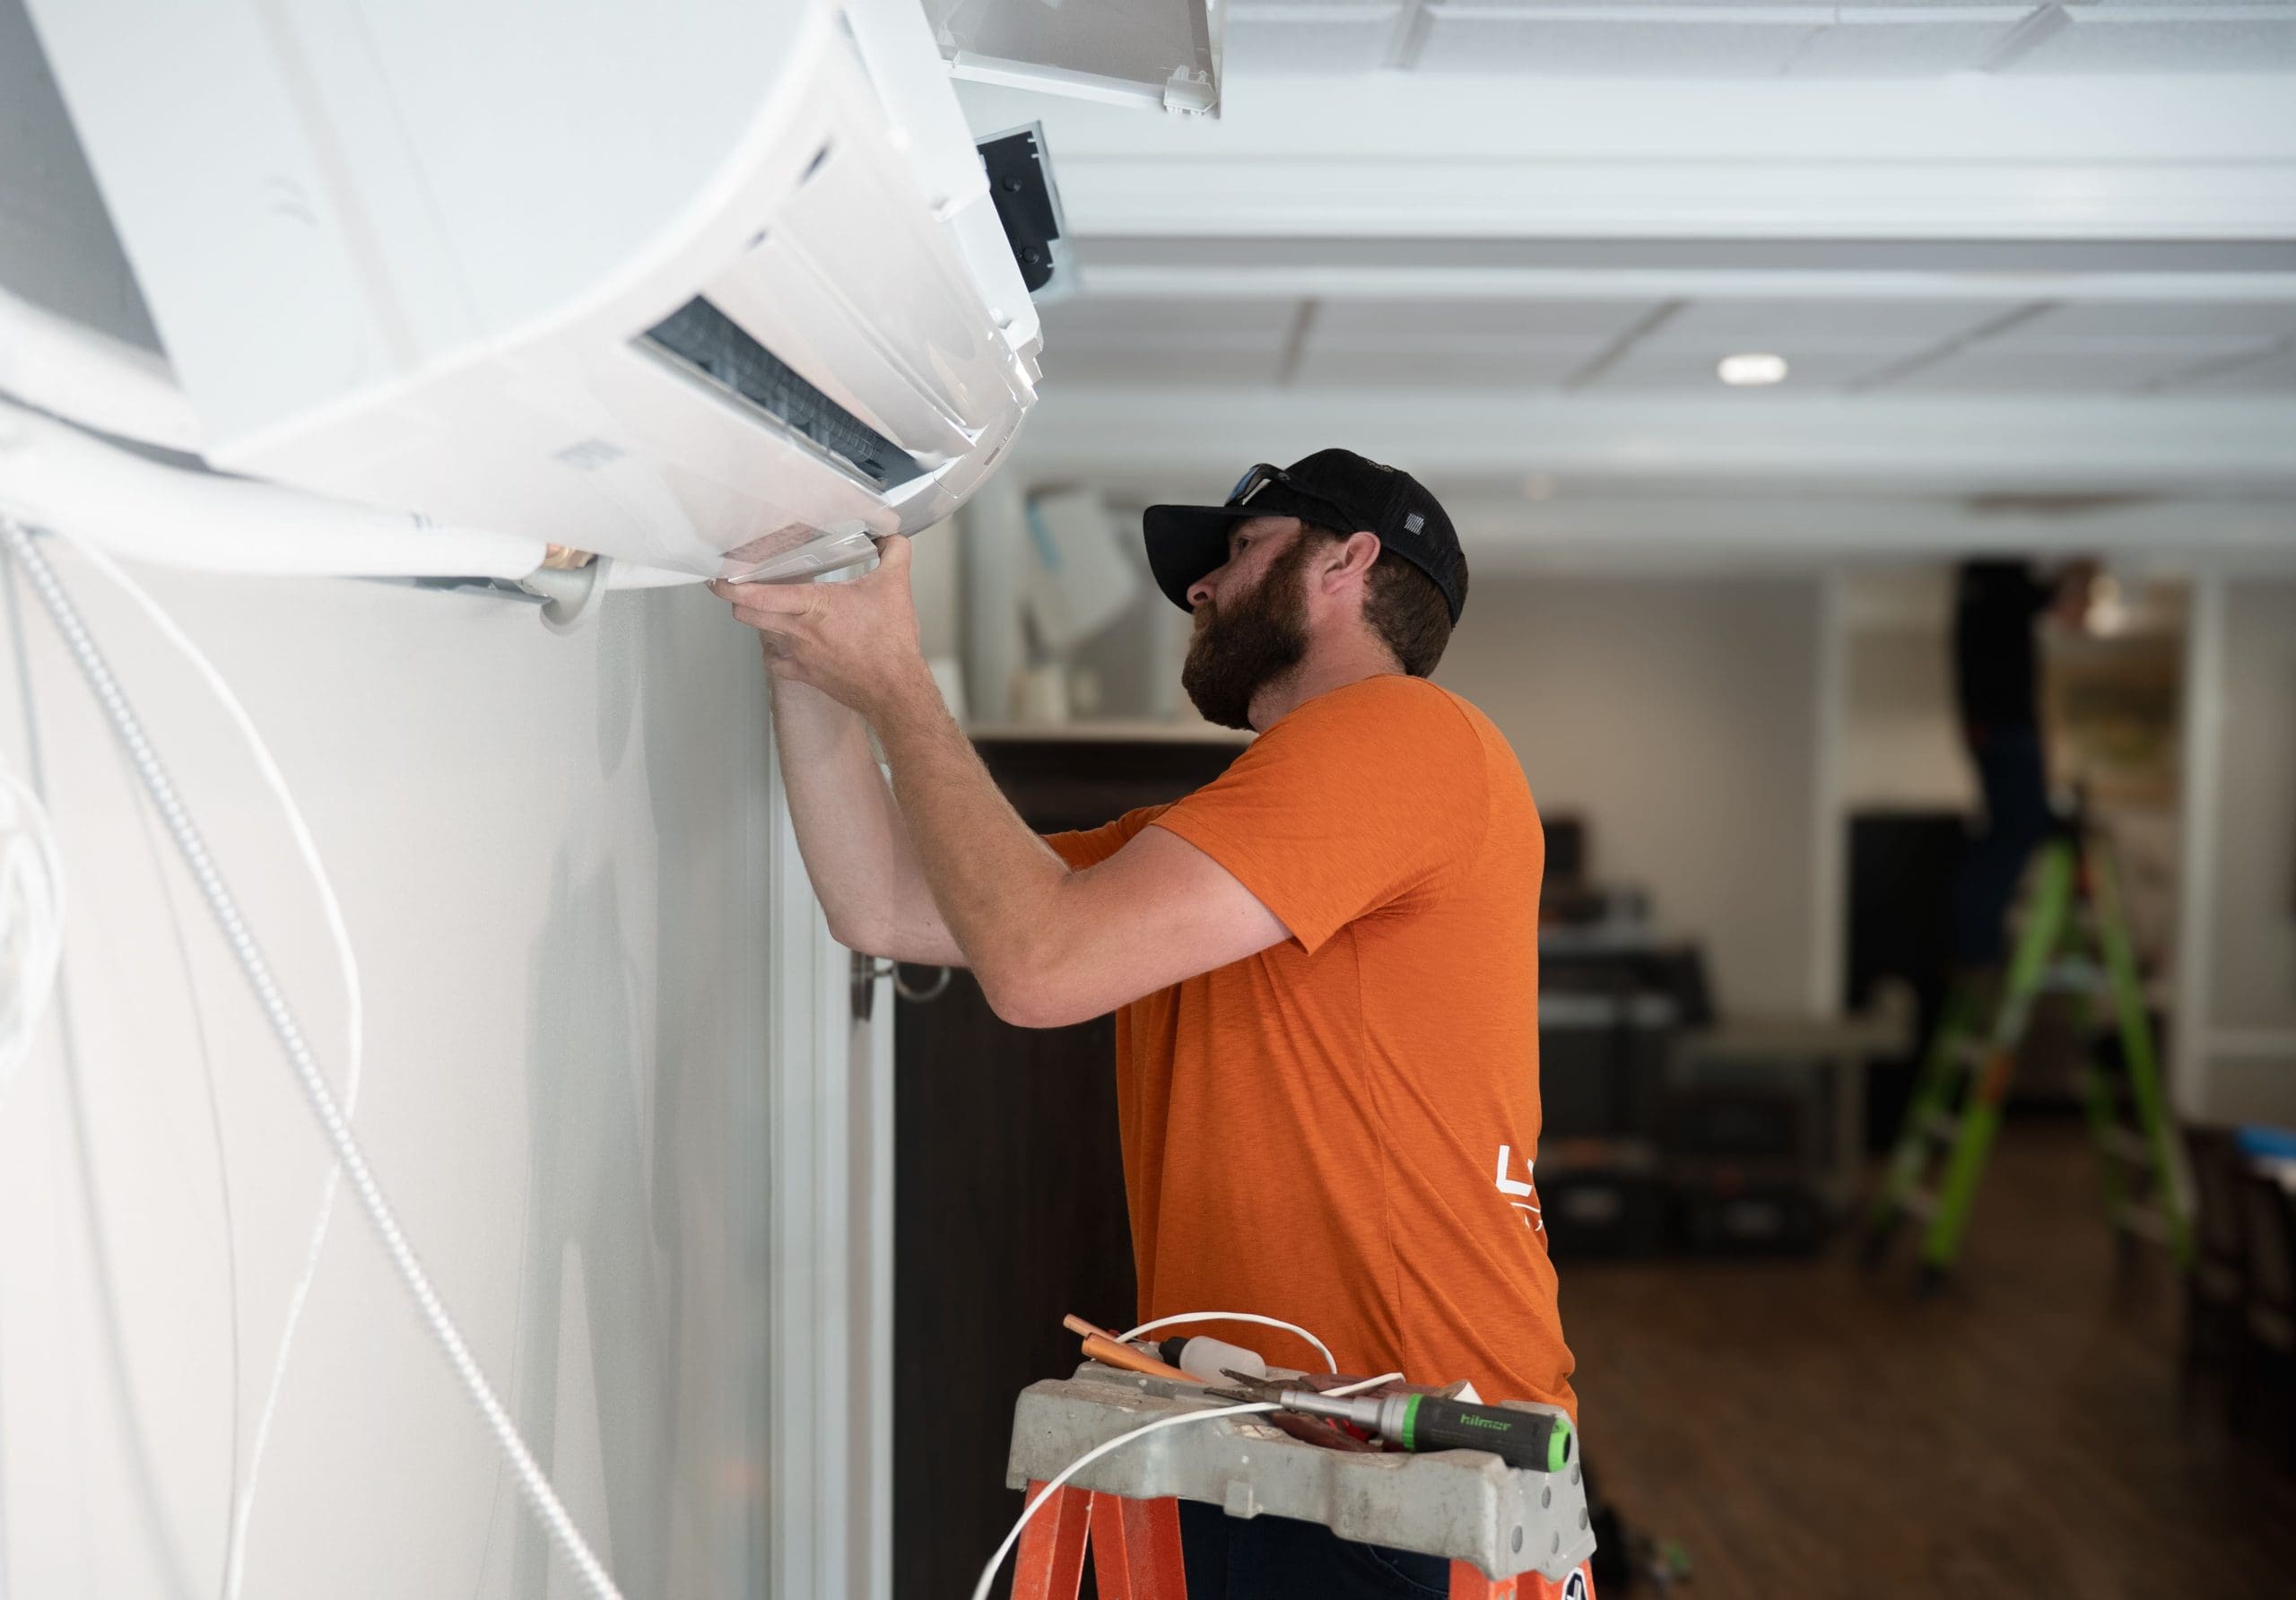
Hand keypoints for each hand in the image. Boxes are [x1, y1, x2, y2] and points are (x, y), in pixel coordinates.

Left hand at [711, 536, 932, 720]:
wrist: (894, 689)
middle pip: (748, 615)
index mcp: (815, 605)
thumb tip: (893, 537)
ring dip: (756, 620)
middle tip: (729, 587)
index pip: (759, 595)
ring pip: (761, 635)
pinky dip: (773, 652)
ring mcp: (800, 655)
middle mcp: (800, 631)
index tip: (720, 576)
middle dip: (734, 599)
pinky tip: (779, 644)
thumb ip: (895, 554)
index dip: (732, 585)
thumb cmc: (891, 644)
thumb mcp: (896, 587)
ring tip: (758, 608)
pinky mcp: (805, 675)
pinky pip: (776, 663)